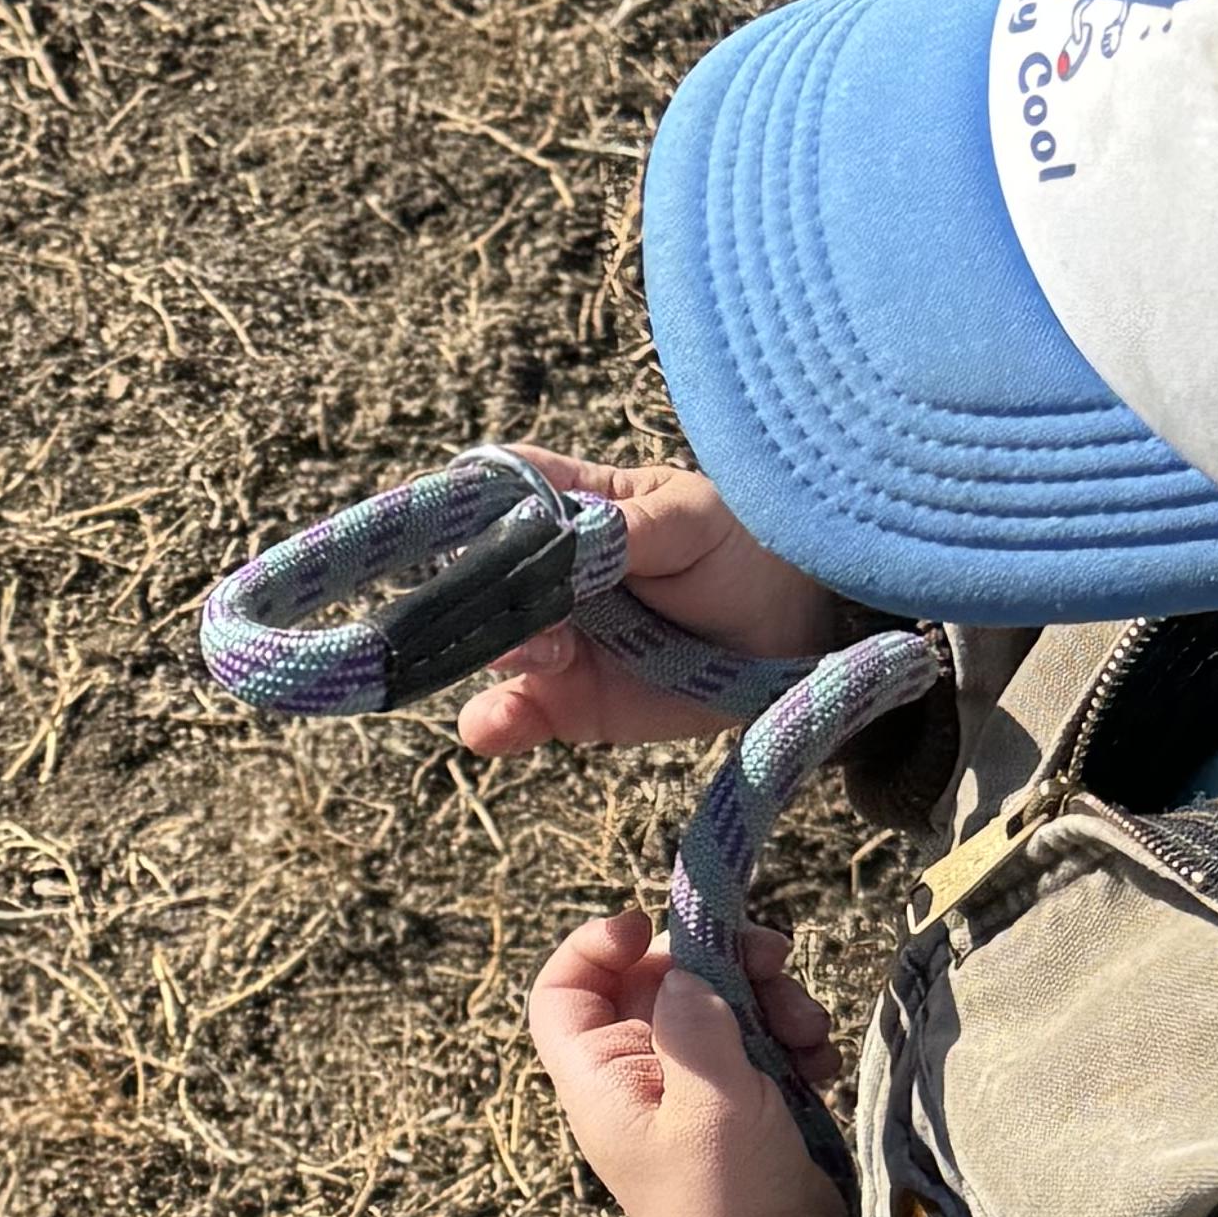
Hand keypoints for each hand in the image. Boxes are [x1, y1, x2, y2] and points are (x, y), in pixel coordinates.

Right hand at [452, 451, 841, 761]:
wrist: (790, 633)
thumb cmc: (740, 549)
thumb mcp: (692, 520)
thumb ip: (629, 526)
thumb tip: (565, 537)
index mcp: (567, 505)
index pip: (494, 492)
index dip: (457, 502)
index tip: (426, 510)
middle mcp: (545, 574)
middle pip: (478, 576)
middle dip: (478, 591)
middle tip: (515, 603)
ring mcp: (554, 639)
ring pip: (492, 644)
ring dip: (498, 650)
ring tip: (546, 654)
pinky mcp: (569, 701)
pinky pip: (518, 712)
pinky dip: (496, 722)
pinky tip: (494, 724)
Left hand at [528, 909, 842, 1216]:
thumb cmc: (731, 1196)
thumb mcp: (712, 1102)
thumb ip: (694, 1022)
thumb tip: (684, 968)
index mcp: (602, 1080)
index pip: (564, 993)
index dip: (593, 947)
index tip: (647, 925)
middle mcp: (637, 1077)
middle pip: (661, 980)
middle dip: (723, 963)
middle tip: (777, 959)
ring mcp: (691, 1087)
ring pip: (721, 1003)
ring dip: (773, 1002)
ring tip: (811, 1032)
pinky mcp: (740, 1098)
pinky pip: (759, 1039)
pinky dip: (792, 1038)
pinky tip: (820, 1063)